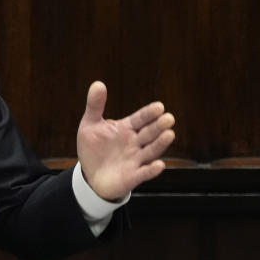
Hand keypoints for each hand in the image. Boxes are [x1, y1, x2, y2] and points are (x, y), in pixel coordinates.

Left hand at [77, 81, 175, 200]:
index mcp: (127, 128)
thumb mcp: (90, 125)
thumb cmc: (93, 148)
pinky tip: (159, 165)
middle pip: (149, 133)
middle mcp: (135, 143)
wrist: (90, 175)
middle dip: (158, 126)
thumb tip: (98, 83)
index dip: (149, 113)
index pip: (141, 118)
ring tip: (169, 134)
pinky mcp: (134, 176)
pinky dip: (152, 170)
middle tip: (168, 118)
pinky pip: (145, 173)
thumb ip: (95, 106)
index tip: (159, 106)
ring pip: (151, 150)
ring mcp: (136, 159)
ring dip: (160, 143)